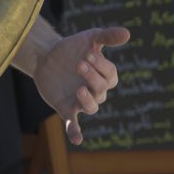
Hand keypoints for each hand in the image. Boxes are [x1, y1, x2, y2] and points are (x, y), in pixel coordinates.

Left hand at [31, 24, 126, 145]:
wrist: (45, 56)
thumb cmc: (72, 48)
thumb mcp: (89, 38)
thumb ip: (107, 36)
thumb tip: (127, 33)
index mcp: (106, 76)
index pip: (110, 75)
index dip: (101, 66)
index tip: (87, 53)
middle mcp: (96, 91)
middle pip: (101, 89)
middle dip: (92, 77)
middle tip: (79, 64)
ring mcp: (81, 100)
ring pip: (92, 107)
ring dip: (87, 100)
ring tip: (79, 89)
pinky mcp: (66, 108)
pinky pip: (73, 124)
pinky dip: (75, 132)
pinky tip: (77, 139)